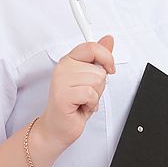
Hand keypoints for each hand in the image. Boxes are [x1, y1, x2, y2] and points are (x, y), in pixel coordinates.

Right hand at [37, 35, 115, 155]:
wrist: (58, 127)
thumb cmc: (74, 104)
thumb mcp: (90, 78)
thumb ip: (99, 58)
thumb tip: (108, 39)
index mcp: (69, 60)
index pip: (92, 47)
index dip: (107, 57)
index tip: (110, 68)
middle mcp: (63, 67)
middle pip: (98, 69)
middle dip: (99, 85)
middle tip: (87, 93)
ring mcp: (60, 81)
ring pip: (96, 81)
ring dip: (95, 95)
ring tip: (83, 100)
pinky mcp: (62, 95)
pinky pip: (90, 94)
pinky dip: (91, 103)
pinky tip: (81, 106)